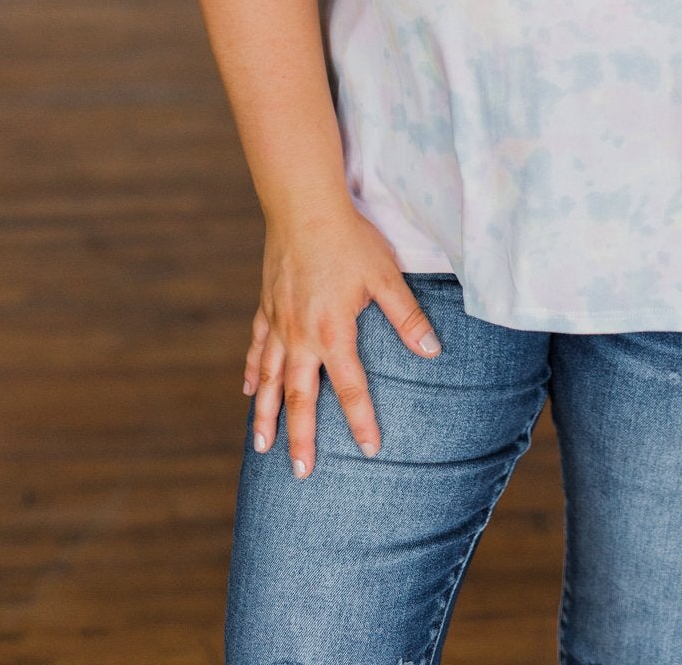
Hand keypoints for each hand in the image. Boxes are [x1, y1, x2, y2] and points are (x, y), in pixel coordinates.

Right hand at [242, 198, 441, 478]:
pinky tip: (249, 389)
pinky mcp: (267, 307)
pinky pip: (257, 348)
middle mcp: (301, 336)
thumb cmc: (350, 240)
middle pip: (300, 397)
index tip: (370, 450)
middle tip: (301, 473)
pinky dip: (253, 371)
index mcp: (333, 332)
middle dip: (300, 438)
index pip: (351, 387)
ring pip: (270, 380)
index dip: (362, 420)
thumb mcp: (385, 276)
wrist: (303, 207)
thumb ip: (407, 317)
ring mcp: (279, 323)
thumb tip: (433, 352)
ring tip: (262, 448)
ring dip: (266, 415)